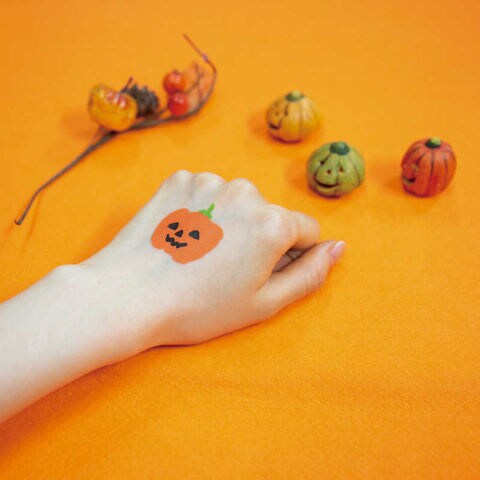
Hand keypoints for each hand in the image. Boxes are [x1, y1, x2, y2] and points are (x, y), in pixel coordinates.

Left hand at [82, 170, 344, 350]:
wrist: (127, 296)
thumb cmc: (197, 307)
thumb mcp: (264, 303)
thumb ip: (310, 274)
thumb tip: (338, 248)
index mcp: (272, 222)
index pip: (306, 230)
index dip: (289, 256)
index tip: (260, 274)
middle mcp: (245, 191)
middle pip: (270, 214)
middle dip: (258, 238)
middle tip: (224, 270)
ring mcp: (209, 180)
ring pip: (238, 202)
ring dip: (229, 223)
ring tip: (199, 255)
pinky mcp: (179, 179)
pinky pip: (206, 193)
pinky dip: (201, 211)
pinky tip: (182, 236)